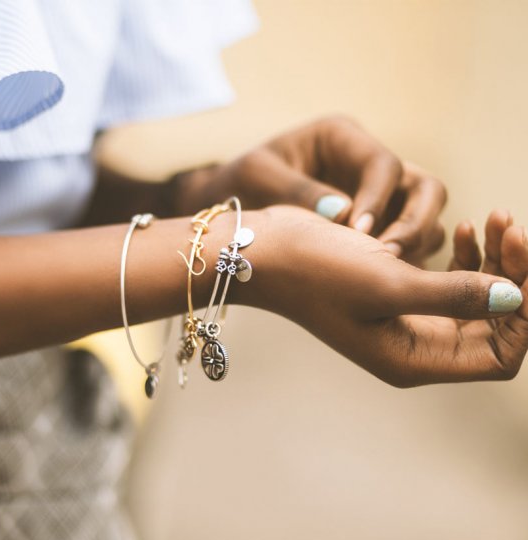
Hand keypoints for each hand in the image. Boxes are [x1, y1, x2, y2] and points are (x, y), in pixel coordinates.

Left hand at [203, 116, 446, 263]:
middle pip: (425, 188)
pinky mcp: (377, 228)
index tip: (359, 232)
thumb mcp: (258, 178)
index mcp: (342, 139)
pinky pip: (407, 245)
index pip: (384, 165)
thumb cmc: (240, 184)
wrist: (231, 208)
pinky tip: (380, 282)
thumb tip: (347, 216)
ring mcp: (378, 198)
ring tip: (383, 273)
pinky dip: (402, 262)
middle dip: (415, 223)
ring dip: (413, 246)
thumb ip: (299, 192)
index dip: (378, 199)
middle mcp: (367, 166)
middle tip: (386, 256)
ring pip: (425, 219)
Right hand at [241, 206, 526, 386]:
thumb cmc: (316, 271)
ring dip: (495, 261)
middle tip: (515, 228)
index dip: (527, 315)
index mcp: (414, 358)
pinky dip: (466, 254)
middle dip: (517, 276)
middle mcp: (415, 344)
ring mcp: (407, 317)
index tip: (527, 261)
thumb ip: (455, 296)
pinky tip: (464, 228)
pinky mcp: (398, 289)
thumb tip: (518, 298)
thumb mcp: (387, 284)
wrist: (268, 251)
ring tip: (495, 219)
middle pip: (495, 323)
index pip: (500, 354)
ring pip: (477, 298)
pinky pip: (450, 279)